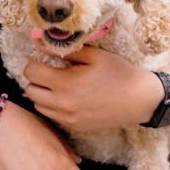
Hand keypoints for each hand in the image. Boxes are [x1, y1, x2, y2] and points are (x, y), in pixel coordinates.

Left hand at [23, 46, 163, 133]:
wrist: (138, 100)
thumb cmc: (118, 73)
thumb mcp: (94, 55)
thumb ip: (65, 50)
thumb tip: (41, 42)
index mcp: (66, 83)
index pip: (30, 73)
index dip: (35, 63)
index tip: (45, 60)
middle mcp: (62, 104)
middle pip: (30, 91)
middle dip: (36, 80)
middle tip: (50, 72)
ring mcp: (68, 118)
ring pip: (38, 106)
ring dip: (43, 94)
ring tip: (59, 86)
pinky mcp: (74, 126)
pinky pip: (52, 116)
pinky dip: (54, 106)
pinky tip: (68, 98)